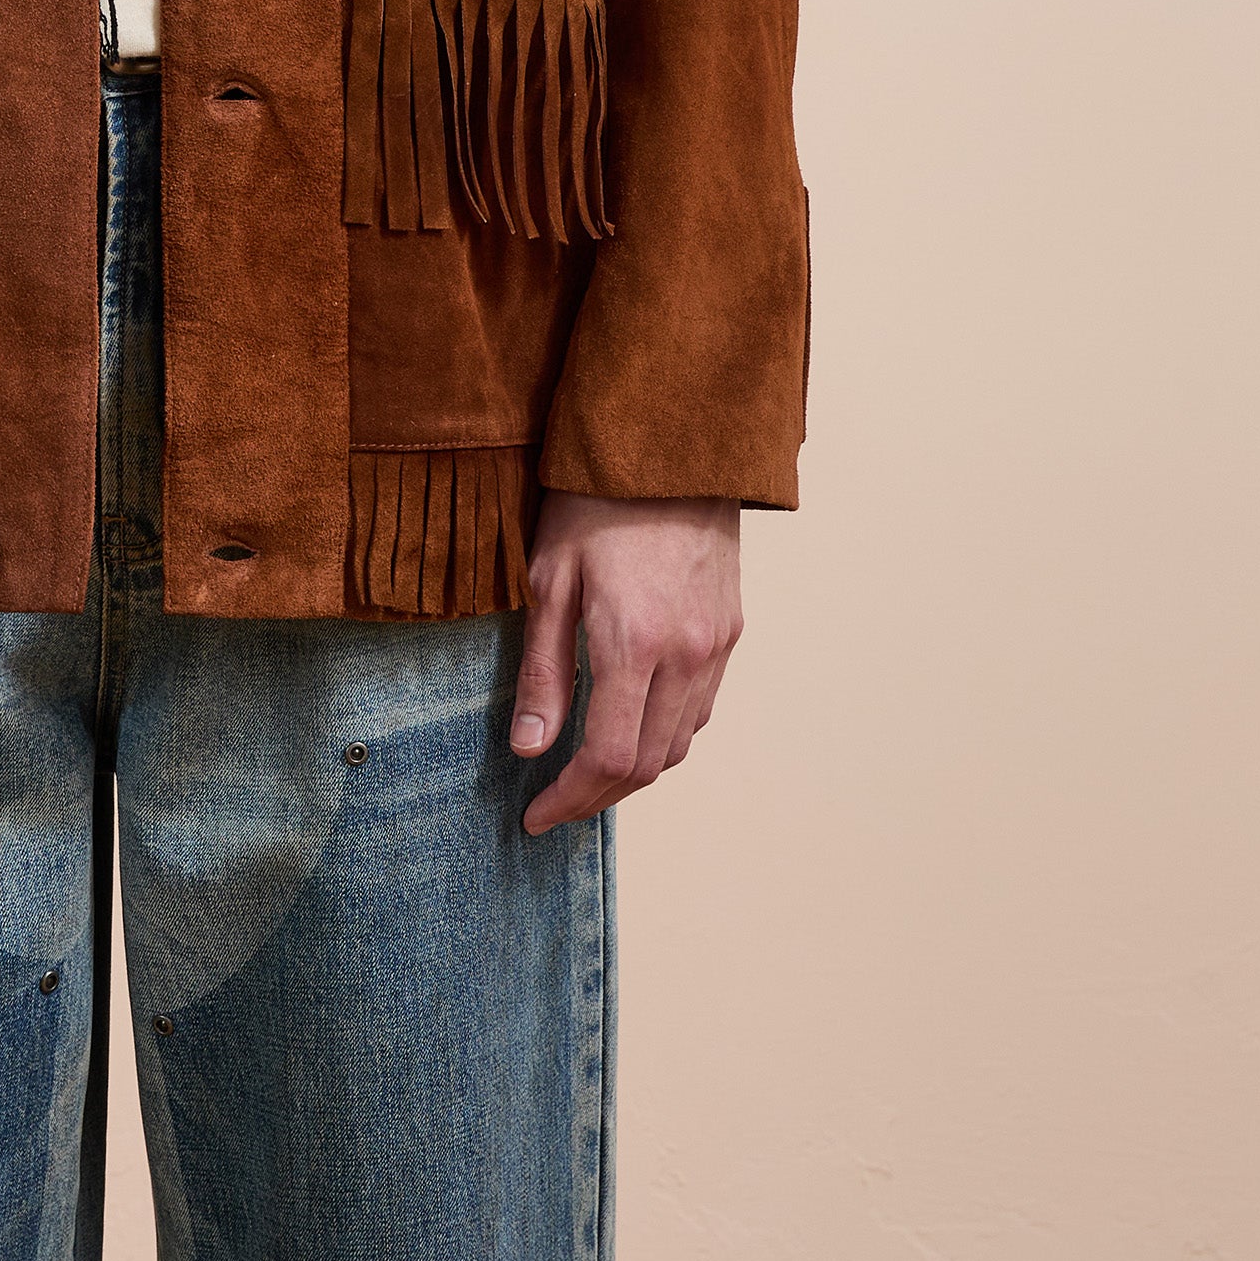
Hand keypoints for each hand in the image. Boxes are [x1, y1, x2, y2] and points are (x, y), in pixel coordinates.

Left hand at [513, 495, 742, 834]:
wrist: (672, 445)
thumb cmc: (595, 501)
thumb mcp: (548, 577)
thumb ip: (542, 669)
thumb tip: (529, 747)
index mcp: (634, 643)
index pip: (607, 758)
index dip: (570, 799)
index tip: (534, 815)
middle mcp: (686, 656)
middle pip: (647, 765)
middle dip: (597, 797)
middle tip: (554, 805)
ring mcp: (716, 646)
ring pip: (679, 744)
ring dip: (632, 772)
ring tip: (585, 773)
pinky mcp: (730, 631)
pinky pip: (699, 709)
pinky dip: (663, 735)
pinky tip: (630, 726)